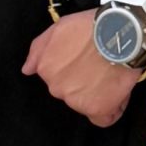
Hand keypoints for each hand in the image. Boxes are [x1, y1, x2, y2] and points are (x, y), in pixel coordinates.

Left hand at [22, 10, 141, 127]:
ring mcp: (76, 101)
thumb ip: (38, 50)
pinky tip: (118, 95)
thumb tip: (27, 71)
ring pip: (87, 104)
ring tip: (113, 74)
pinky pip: (104, 119)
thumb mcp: (57, 28)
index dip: (75, 69)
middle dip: (85, 81)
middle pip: (71, 91)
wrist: (117, 33)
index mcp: (46, 69)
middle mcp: (57, 88)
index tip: (88, 60)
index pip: (57, 78)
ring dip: (100, 93)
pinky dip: (112, 110)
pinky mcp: (98, 109)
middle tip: (101, 65)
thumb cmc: (90, 27)